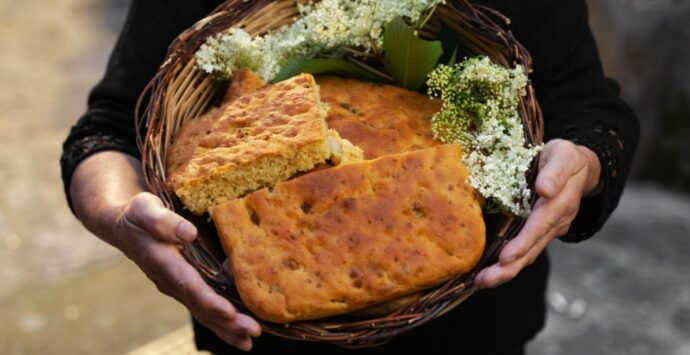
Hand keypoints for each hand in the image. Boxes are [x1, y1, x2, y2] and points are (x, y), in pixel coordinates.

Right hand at [113, 192, 260, 350]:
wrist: (122, 226)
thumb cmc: (137, 215)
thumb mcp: (145, 210)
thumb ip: (163, 221)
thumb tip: (189, 233)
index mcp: (164, 263)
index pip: (189, 286)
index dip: (209, 301)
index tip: (230, 313)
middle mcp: (171, 281)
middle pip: (201, 307)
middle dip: (227, 323)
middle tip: (253, 333)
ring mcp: (177, 287)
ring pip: (203, 313)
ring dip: (226, 328)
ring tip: (249, 341)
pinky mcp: (184, 287)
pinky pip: (203, 308)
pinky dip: (221, 322)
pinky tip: (238, 332)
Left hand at [475, 139, 600, 288]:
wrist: (580, 167)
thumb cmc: (565, 157)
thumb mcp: (563, 155)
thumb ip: (555, 171)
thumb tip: (545, 189)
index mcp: (560, 203)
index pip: (539, 226)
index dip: (522, 243)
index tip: (505, 258)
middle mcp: (555, 222)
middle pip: (531, 249)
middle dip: (509, 267)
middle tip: (484, 280)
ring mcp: (549, 230)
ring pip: (528, 255)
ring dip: (505, 271)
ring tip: (481, 282)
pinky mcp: (540, 233)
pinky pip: (525, 252)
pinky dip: (508, 265)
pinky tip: (490, 273)